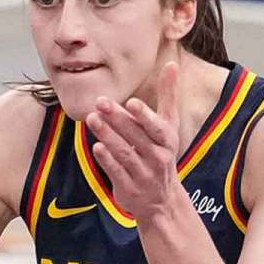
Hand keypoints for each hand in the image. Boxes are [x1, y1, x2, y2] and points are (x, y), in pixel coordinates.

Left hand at [85, 62, 181, 220]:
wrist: (161, 199)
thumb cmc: (161, 152)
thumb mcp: (169, 125)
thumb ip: (168, 96)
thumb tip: (172, 64)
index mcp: (167, 140)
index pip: (156, 127)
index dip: (145, 116)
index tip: (132, 103)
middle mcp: (157, 158)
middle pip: (136, 138)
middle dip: (118, 120)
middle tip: (100, 102)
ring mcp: (143, 174)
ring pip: (125, 154)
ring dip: (108, 136)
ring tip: (92, 119)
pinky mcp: (129, 188)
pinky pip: (117, 172)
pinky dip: (107, 160)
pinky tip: (96, 146)